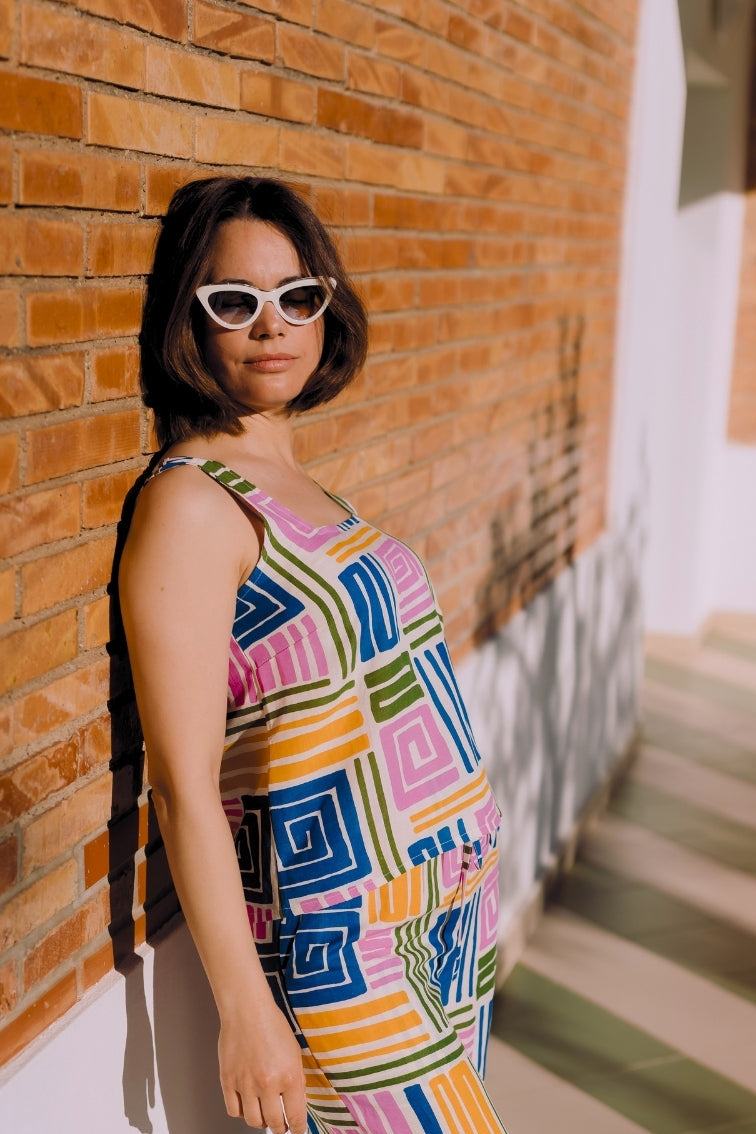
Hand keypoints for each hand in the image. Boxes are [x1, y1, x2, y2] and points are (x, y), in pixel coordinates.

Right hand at [218, 1000, 307, 1131]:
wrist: (247, 1010)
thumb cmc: (272, 1025)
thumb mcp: (294, 1052)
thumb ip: (296, 1080)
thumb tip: (296, 1103)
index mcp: (289, 1077)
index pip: (295, 1117)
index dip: (297, 1128)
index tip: (297, 1131)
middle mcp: (267, 1084)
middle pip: (274, 1123)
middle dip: (280, 1127)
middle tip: (281, 1125)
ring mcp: (245, 1085)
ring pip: (253, 1121)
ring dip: (261, 1121)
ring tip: (264, 1114)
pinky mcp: (227, 1081)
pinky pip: (234, 1110)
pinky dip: (242, 1112)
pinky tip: (248, 1104)